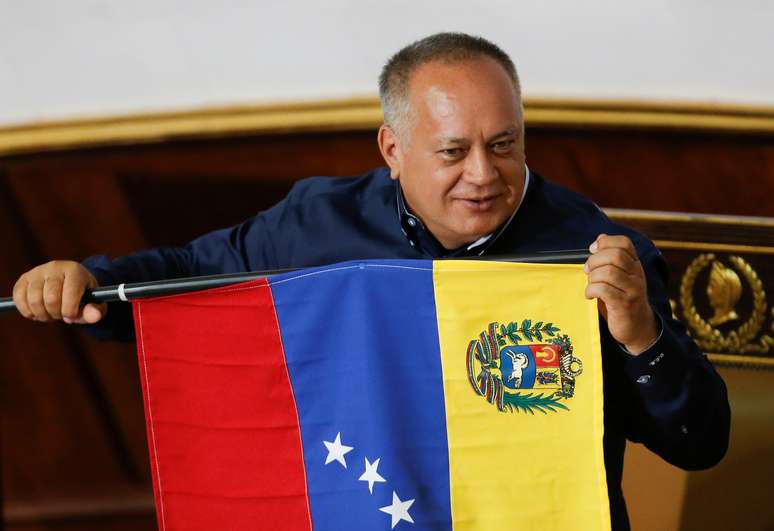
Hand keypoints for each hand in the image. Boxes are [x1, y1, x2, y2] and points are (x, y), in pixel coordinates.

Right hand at [12, 260, 106, 323]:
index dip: (70, 311)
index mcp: (74, 270)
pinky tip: (38, 311)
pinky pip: (19, 299)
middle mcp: (55, 267)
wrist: (69, 283)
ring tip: (50, 313)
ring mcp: (37, 271)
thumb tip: (94, 316)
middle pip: (51, 299)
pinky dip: (28, 312)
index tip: (72, 316)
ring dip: (42, 315)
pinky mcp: (24, 278)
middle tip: (60, 315)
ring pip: (34, 301)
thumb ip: (95, 311)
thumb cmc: (84, 295)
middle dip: (56, 314)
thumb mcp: (94, 303)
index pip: (70, 294)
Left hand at [584, 234, 657, 354]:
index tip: (593, 250)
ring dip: (592, 277)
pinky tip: (590, 295)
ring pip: (608, 272)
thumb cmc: (622, 299)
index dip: (606, 242)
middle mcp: (636, 274)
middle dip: (594, 260)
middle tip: (587, 271)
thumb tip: (599, 239)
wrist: (638, 327)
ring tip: (591, 285)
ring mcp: (632, 289)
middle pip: (615, 255)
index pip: (624, 243)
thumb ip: (610, 259)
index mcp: (634, 265)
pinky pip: (604, 290)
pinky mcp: (624, 304)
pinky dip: (591, 290)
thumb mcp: (619, 276)